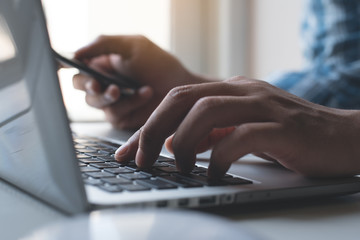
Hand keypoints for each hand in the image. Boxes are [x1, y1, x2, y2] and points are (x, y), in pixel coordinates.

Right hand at [73, 35, 211, 128]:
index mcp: (102, 63)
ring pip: (96, 103)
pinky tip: (146, 94)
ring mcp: (111, 101)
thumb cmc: (158, 63)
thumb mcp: (132, 45)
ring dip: (116, 96)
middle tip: (107, 86)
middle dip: (94, 87)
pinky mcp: (121, 116)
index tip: (77, 67)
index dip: (72, 68)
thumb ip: (103, 44)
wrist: (181, 86)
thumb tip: (76, 53)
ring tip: (141, 88)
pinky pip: (114, 114)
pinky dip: (130, 104)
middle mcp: (103, 82)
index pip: (78, 66)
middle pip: (81, 87)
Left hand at [115, 76, 359, 177]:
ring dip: (182, 142)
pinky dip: (219, 158)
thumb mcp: (243, 126)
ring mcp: (262, 106)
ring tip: (178, 167)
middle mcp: (242, 90)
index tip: (127, 151)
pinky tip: (215, 174)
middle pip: (182, 98)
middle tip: (141, 160)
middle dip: (153, 130)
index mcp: (230, 89)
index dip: (147, 124)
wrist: (342, 135)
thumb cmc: (290, 134)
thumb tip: (178, 142)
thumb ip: (212, 131)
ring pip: (205, 111)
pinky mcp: (281, 127)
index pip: (176, 99)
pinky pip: (239, 137)